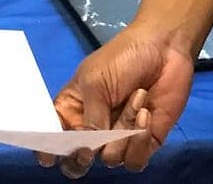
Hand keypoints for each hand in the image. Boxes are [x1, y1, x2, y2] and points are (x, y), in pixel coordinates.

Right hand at [39, 27, 196, 176]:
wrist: (165, 50)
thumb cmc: (121, 58)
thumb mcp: (96, 83)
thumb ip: (90, 119)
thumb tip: (84, 151)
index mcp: (72, 111)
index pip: (54, 138)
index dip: (48, 150)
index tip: (47, 158)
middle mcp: (92, 130)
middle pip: (77, 163)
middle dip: (80, 161)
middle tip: (86, 152)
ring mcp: (118, 139)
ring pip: (110, 159)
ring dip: (123, 130)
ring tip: (135, 97)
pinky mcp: (143, 143)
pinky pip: (134, 160)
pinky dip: (140, 139)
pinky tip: (146, 113)